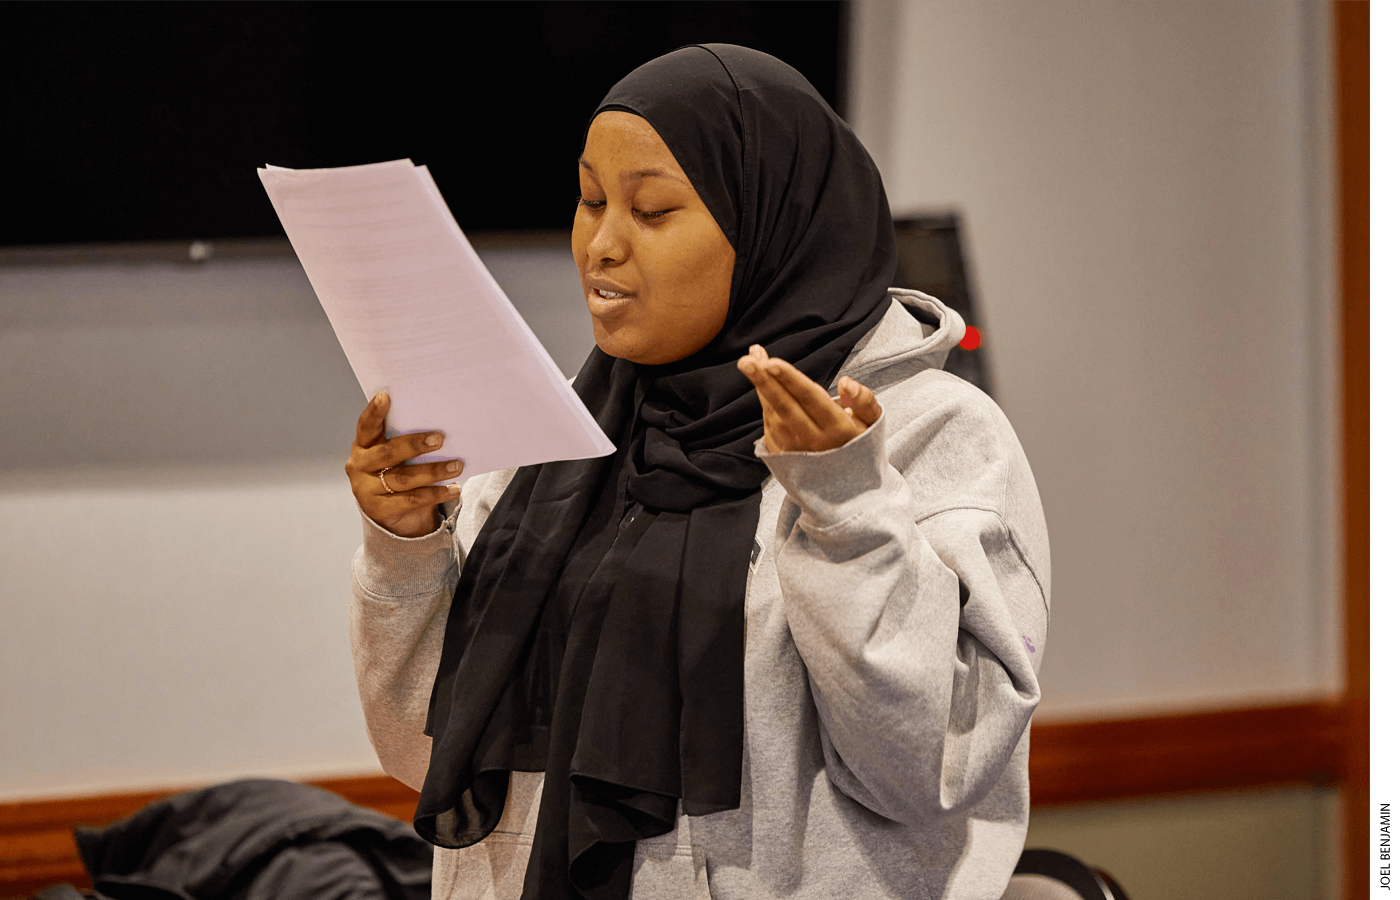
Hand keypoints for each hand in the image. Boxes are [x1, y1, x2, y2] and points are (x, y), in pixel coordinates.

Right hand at [346, 392, 462, 537]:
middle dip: (414, 445)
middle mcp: (359, 465)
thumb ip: (405, 438)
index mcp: (362, 444)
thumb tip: (440, 424)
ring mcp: (366, 490)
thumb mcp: (395, 453)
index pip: (365, 425)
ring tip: (457, 465)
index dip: (374, 411)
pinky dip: (436, 494)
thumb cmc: (396, 468)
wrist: (388, 510)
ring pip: (403, 479)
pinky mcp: (379, 510)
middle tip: (440, 438)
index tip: (386, 396)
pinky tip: (454, 489)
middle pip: (387, 453)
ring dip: (433, 471)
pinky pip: (412, 501)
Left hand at [737, 344, 881, 453]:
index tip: (771, 362)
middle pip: (785, 407)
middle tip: (745, 360)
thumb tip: (845, 382)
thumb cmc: (859, 445)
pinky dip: (764, 403)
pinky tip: (762, 383)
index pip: (811, 399)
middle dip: (764, 382)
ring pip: (773, 415)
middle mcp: (813, 441)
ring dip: (761, 387)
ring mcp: (794, 451)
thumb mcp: (871, 424)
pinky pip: (769, 425)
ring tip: (751, 361)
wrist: (848, 490)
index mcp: (837, 429)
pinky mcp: (781, 457)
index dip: (790, 380)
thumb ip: (864, 400)